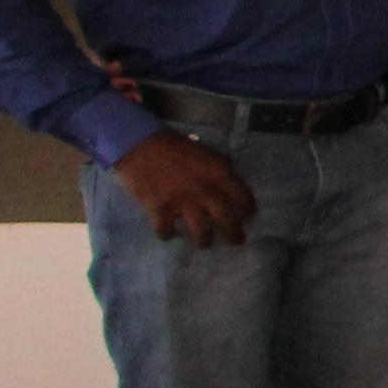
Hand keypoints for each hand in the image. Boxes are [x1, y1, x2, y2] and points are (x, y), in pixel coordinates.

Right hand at [109, 131, 254, 247]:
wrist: (138, 144)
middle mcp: (205, 191)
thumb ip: (219, 167)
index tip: (248, 217)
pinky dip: (168, 235)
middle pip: (226, 219)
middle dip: (234, 234)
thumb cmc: (172, 145)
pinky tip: (169, 233)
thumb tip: (230, 177)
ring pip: (201, 232)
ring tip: (204, 244)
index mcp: (218, 174)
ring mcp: (182, 203)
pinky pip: (167, 231)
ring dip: (204, 241)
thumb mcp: (205, 151)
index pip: (242, 197)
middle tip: (236, 241)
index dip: (248, 209)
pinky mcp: (160, 211)